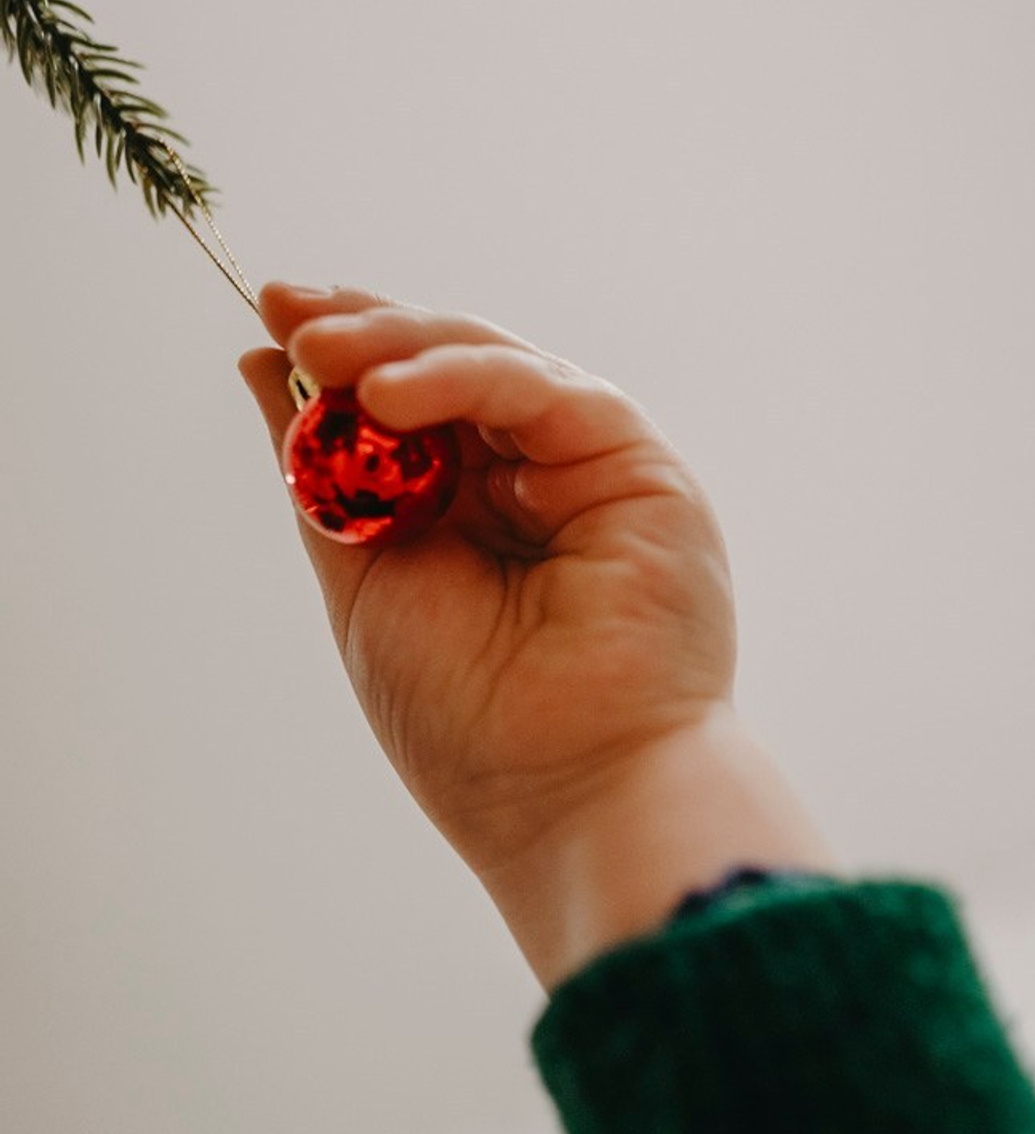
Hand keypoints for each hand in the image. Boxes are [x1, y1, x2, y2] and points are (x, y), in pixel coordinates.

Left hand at [240, 286, 733, 917]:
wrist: (574, 794)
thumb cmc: (472, 722)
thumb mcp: (365, 581)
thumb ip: (327, 477)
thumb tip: (267, 370)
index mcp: (478, 517)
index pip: (413, 408)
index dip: (345, 361)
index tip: (272, 320)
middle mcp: (538, 484)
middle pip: (450, 369)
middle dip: (364, 336)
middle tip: (287, 310)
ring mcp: (591, 471)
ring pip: (493, 364)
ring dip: (400, 347)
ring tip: (318, 354)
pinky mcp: (639, 466)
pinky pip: (542, 393)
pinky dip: (463, 379)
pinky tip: (386, 396)